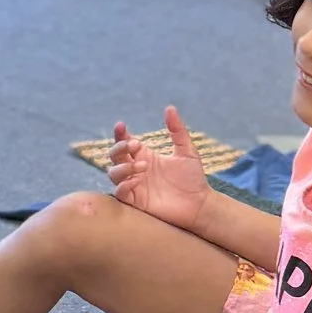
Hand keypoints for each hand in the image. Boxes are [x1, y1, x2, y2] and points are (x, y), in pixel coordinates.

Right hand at [107, 106, 215, 233]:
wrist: (199, 204)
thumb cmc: (193, 178)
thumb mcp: (186, 151)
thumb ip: (177, 130)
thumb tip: (169, 108)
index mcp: (144, 156)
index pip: (124, 142)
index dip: (119, 134)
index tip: (121, 126)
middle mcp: (135, 169)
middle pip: (114, 156)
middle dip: (120, 148)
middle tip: (136, 146)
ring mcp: (134, 185)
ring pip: (112, 173)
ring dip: (123, 167)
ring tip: (143, 166)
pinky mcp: (135, 201)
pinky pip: (119, 192)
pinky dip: (123, 185)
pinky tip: (136, 180)